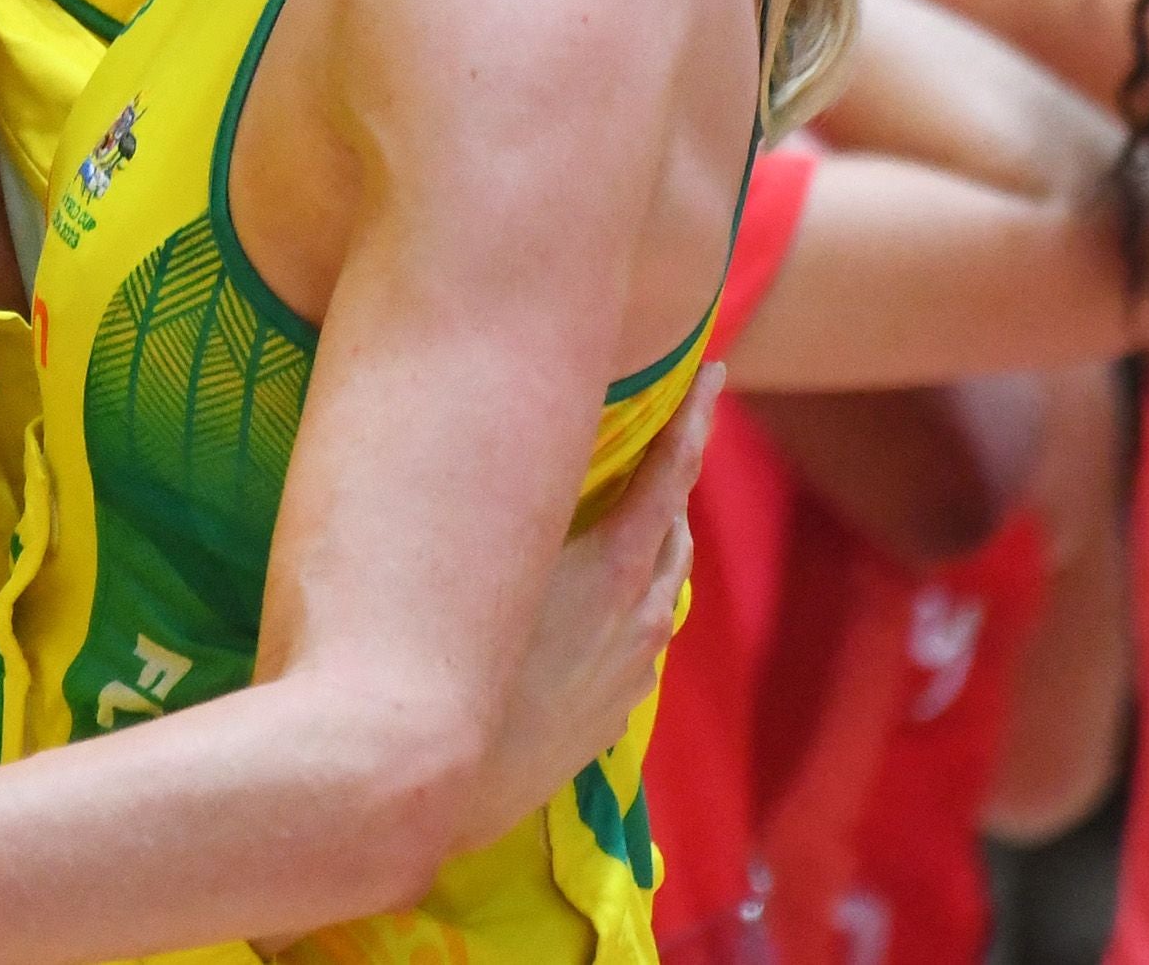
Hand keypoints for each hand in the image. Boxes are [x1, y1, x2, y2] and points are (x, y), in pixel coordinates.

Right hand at [461, 367, 712, 842]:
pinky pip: (637, 642)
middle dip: (669, 484)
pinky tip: (589, 611)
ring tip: (618, 520)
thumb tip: (512, 443)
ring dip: (647, 549)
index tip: (715, 372)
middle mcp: (640, 619)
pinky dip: (627, 605)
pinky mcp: (609, 720)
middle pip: (673, 532)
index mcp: (616, 568)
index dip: (695, 417)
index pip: (672, 473)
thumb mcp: (481, 554)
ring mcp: (630, 675)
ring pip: (659, 592)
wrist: (434, 776)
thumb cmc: (438, 650)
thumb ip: (509, 496)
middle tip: (654, 443)